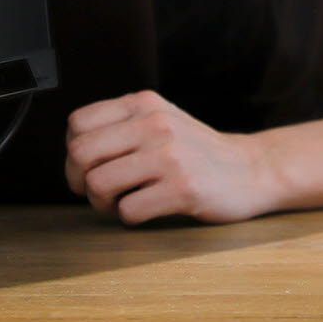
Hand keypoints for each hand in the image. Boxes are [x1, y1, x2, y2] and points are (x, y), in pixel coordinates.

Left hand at [65, 90, 275, 225]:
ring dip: (103, 203)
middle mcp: (155, 124)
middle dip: (80, 181)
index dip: (73, 152)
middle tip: (98, 191)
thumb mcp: (160, 119)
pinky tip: (147, 208)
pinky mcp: (183, 188)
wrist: (250, 169)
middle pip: (81, 154)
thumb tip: (72, 153)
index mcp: (144, 104)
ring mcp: (170, 156)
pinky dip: (130, 217)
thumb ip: (120, 125)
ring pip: (99, 184)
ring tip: (122, 202)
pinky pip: (128, 211)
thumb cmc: (196, 151)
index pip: (78, 124)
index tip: (90, 166)